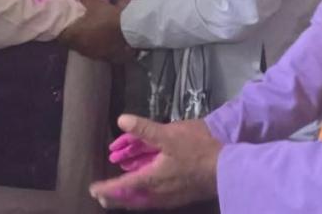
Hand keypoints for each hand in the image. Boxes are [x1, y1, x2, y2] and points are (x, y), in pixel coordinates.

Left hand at [61, 0, 133, 61]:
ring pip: (83, 49)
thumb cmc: (108, 15)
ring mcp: (92, 54)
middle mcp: (81, 48)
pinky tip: (101, 41)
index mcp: (75, 35)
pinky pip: (95, 53)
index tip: (65, 26)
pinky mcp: (103, 58)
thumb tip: (81, 2)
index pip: (61, 37)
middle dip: (72, 37)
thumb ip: (84, 2)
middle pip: (71, 45)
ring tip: (90, 35)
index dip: (62, 31)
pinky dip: (95, 47)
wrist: (129, 28)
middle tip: (77, 29)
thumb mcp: (95, 3)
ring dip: (84, 43)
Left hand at [90, 115, 220, 209]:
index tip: (93, 188)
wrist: (228, 167)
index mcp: (152, 179)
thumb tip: (121, 120)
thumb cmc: (198, 149)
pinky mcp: (182, 196)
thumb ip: (145, 129)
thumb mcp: (170, 134)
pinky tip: (149, 189)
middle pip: (131, 200)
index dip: (106, 187)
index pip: (122, 187)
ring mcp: (171, 198)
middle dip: (115, 198)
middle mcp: (158, 194)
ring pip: (144, 202)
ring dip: (130, 197)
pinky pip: (156, 200)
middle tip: (102, 195)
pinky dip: (145, 196)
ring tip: (122, 193)